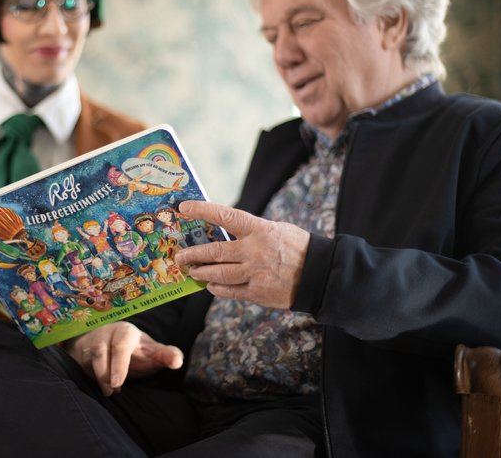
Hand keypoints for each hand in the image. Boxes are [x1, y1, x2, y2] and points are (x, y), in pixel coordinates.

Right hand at [63, 322, 182, 396]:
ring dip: (99, 378)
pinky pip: (81, 365)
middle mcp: (106, 334)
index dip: (119, 364)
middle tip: (114, 389)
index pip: (121, 344)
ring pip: (90, 359)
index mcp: (125, 332)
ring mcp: (91, 344)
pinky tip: (102, 389)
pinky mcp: (81, 354)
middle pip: (100, 352)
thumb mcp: (153, 351)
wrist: (112, 344)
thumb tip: (177, 362)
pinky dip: (90, 379)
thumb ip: (166, 355)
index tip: (118, 383)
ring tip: (110, 392)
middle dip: (106, 373)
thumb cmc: (137, 350)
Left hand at [174, 200, 309, 307]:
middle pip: (215, 252)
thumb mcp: (276, 229)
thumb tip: (226, 231)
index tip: (184, 208)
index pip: (225, 216)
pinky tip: (211, 285)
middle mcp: (254, 251)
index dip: (202, 211)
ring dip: (201, 273)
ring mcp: (255, 273)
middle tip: (180, 256)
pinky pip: (230, 291)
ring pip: (218, 274)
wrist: (320, 275)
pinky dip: (217, 288)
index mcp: (259, 230)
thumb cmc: (298, 247)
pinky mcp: (257, 292)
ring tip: (192, 271)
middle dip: (193, 254)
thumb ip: (252, 231)